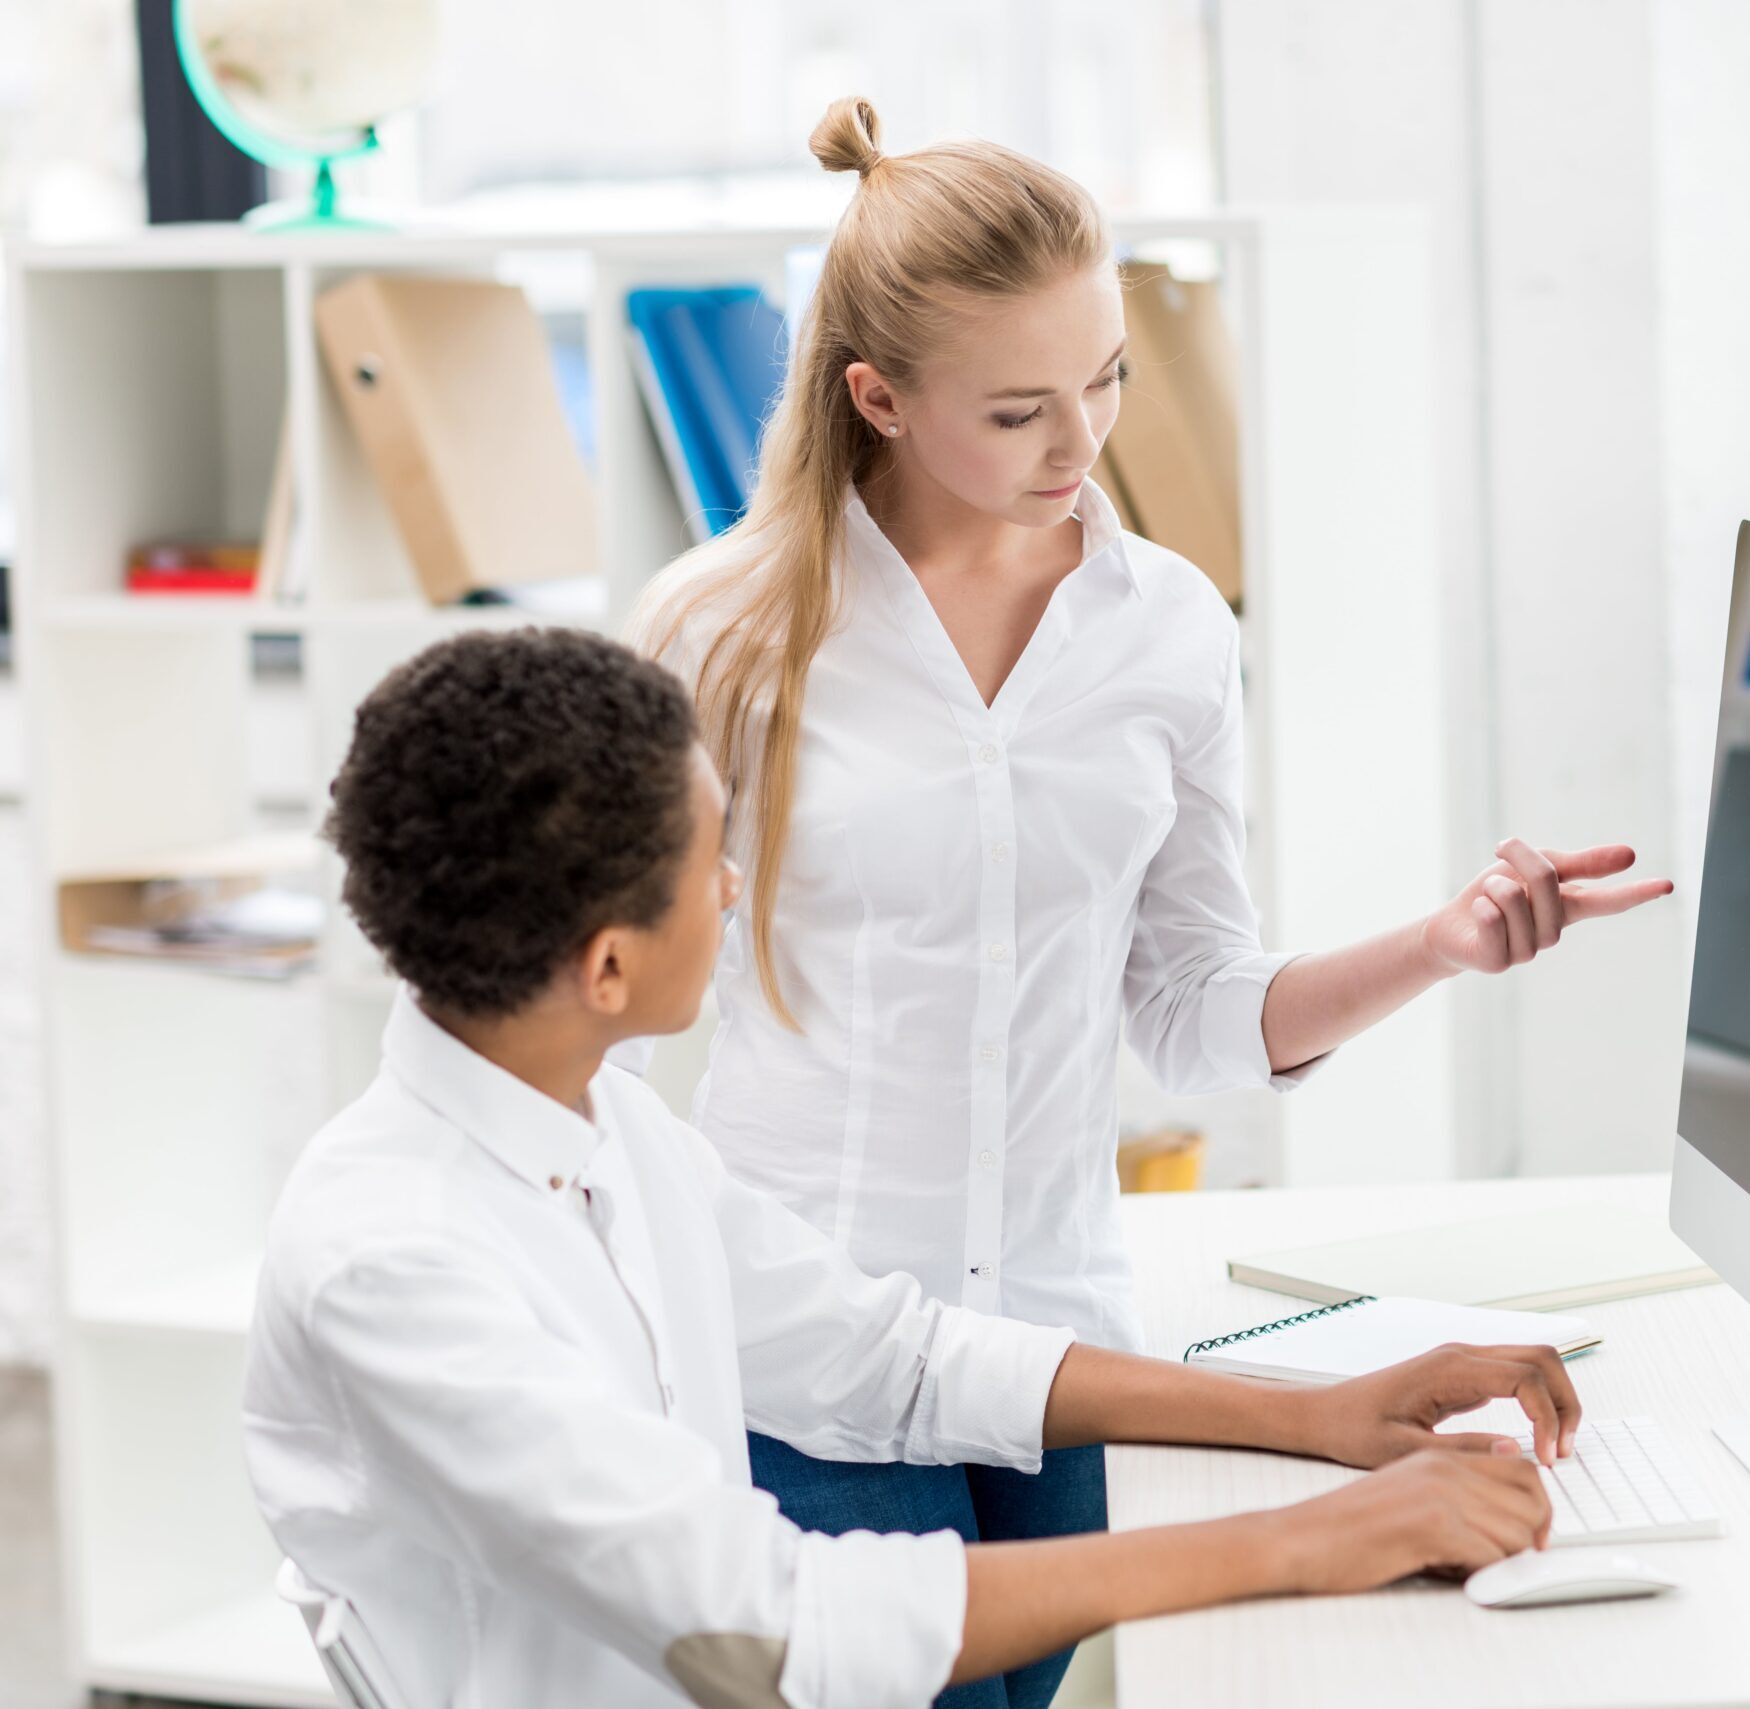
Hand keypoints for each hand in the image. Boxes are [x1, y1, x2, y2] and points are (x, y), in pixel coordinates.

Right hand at [1269, 1447, 1552, 1593]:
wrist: (1301, 1538)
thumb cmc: (1348, 1528)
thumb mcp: (1405, 1496)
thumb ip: (1452, 1496)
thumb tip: (1510, 1522)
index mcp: (1436, 1458)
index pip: (1521, 1469)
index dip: (1536, 1506)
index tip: (1528, 1536)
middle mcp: (1442, 1468)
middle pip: (1532, 1498)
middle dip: (1530, 1536)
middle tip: (1505, 1559)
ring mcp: (1438, 1494)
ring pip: (1519, 1531)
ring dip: (1503, 1559)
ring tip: (1465, 1565)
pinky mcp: (1431, 1525)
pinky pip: (1493, 1556)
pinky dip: (1483, 1574)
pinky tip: (1449, 1571)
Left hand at [1298, 1342, 1580, 1469]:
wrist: (1327, 1413)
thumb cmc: (1356, 1430)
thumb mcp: (1405, 1451)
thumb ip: (1461, 1451)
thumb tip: (1514, 1450)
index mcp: (1448, 1368)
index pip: (1524, 1377)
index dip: (1548, 1419)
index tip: (1547, 1460)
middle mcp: (1460, 1354)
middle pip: (1542, 1357)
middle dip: (1566, 1403)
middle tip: (1563, 1453)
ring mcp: (1463, 1360)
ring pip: (1534, 1361)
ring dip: (1557, 1400)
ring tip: (1556, 1448)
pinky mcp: (1463, 1374)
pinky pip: (1517, 1375)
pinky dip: (1539, 1401)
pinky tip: (1537, 1438)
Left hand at [1419, 839, 1672, 976]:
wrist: (1448, 925)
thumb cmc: (1494, 893)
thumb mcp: (1532, 867)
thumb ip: (1577, 863)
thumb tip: (1631, 855)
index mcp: (1566, 908)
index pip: (1607, 901)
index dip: (1634, 893)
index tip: (1666, 885)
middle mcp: (1553, 933)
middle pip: (1548, 883)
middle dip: (1521, 860)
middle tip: (1503, 852)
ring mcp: (1528, 952)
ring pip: (1516, 900)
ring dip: (1494, 885)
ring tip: (1486, 894)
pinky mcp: (1499, 962)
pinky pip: (1494, 922)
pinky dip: (1480, 907)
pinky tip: (1476, 913)